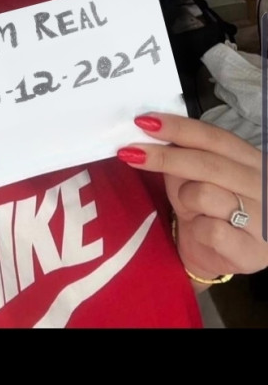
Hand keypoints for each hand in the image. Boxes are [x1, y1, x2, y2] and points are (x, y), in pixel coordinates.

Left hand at [117, 113, 267, 281]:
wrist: (225, 263)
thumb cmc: (210, 214)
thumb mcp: (195, 181)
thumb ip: (182, 159)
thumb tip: (151, 134)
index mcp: (251, 161)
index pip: (214, 137)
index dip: (179, 128)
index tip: (145, 121)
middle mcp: (262, 185)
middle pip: (208, 163)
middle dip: (165, 156)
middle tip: (130, 153)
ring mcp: (261, 218)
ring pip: (205, 194)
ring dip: (185, 201)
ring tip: (190, 212)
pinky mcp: (251, 249)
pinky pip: (210, 230)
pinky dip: (196, 231)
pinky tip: (201, 234)